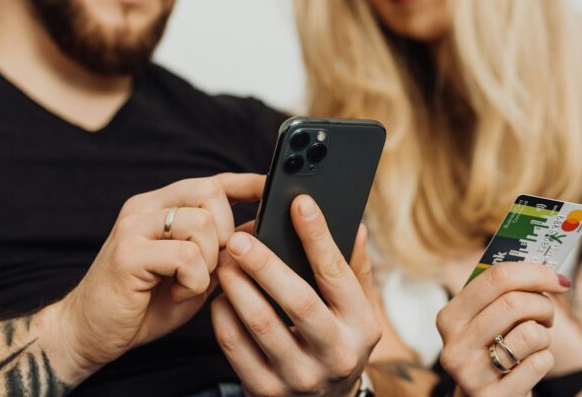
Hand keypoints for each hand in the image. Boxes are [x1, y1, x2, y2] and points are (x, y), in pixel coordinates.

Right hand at [36, 173, 264, 382]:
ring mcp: (134, 227)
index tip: (273, 188)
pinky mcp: (129, 253)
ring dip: (209, 262)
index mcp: (162, 206)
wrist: (92, 333)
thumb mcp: (195, 270)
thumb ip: (222, 247)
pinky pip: (187, 256)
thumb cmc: (146, 303)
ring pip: (202, 223)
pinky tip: (175, 293)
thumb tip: (260, 228)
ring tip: (188, 282)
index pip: (212, 182)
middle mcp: (146, 208)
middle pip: (211, 193)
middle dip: (227, 233)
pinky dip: (193, 282)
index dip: (246, 183)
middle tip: (212, 264)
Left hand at [211, 195, 381, 396]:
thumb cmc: (339, 340)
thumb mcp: (358, 310)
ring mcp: (300, 377)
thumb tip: (357, 226)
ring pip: (262, 324)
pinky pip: (236, 348)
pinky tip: (220, 296)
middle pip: (298, 301)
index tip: (300, 204)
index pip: (338, 274)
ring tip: (224, 262)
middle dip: (265, 265)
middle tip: (239, 239)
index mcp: (361, 327)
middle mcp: (336, 354)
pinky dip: (224, 317)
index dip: (318, 237)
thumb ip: (356, 269)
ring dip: (238, 288)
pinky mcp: (267, 392)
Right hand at [436, 263, 570, 396]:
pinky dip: (544, 359)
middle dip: (543, 305)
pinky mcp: (494, 396)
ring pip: (530, 333)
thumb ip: (501, 294)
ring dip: (544, 335)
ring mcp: (472, 374)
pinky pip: (539, 363)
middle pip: (515, 302)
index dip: (533, 272)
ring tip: (534, 341)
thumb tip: (546, 268)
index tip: (556, 278)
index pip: (494, 277)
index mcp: (450, 317)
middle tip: (547, 313)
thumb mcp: (483, 321)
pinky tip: (531, 363)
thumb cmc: (489, 350)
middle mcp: (455, 345)